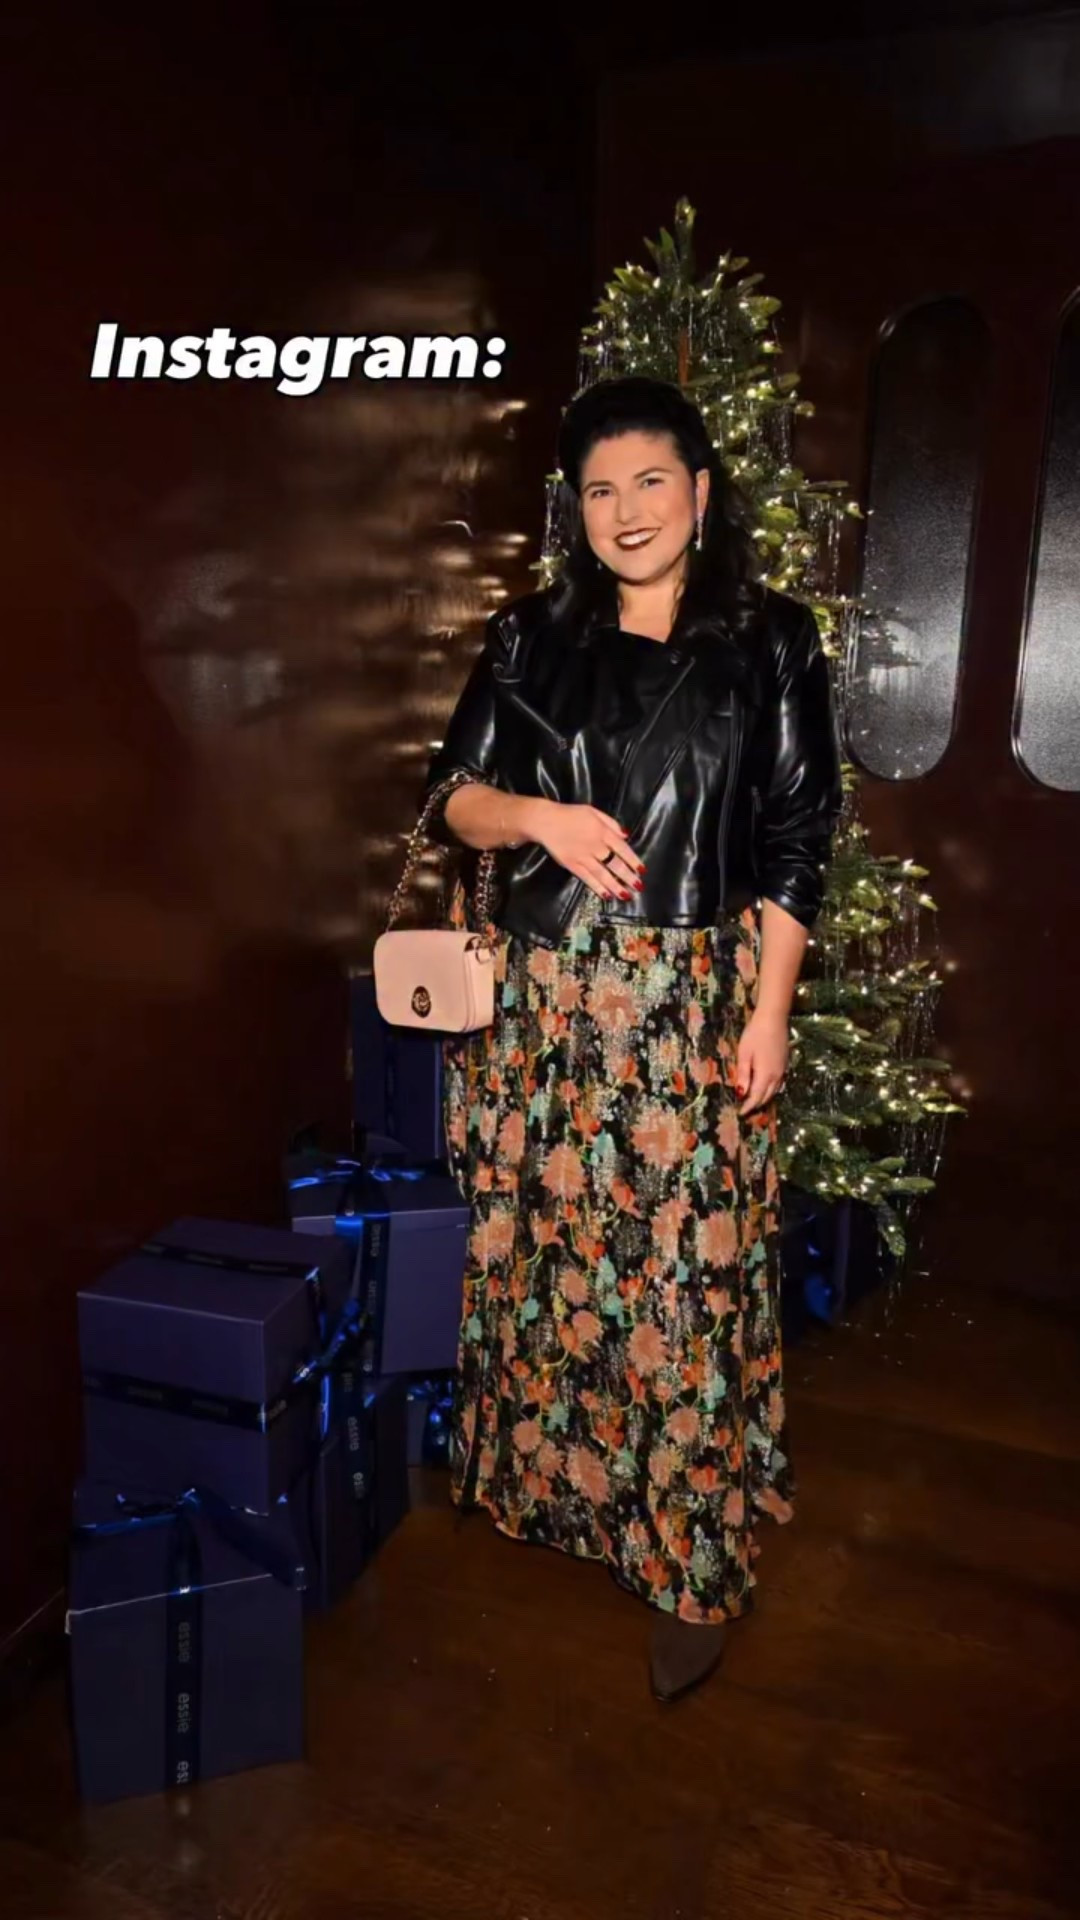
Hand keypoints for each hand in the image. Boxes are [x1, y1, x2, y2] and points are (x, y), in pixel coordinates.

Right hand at [528, 799, 643, 899]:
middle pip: (615, 864)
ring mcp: (582, 857)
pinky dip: (597, 887)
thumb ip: (611, 823)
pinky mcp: (571, 865)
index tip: (642, 870)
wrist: (546, 821)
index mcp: (602, 831)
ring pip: (602, 874)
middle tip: (638, 887)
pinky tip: (606, 895)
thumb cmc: (570, 814)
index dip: (633, 860)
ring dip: (615, 886)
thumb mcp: (593, 811)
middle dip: (628, 877)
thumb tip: (626, 836)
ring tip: (626, 896)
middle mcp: (595, 845)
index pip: (622, 848)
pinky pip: (587, 878)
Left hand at [734, 1009, 788, 1114]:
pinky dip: (770, 1090)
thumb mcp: (744, 1054)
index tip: (740, 1113)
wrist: (774, 1018)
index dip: (748, 1107)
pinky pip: (778, 1083)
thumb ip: (743, 1075)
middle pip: (766, 1096)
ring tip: (754, 1102)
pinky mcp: (785, 1063)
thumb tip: (741, 1093)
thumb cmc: (755, 1034)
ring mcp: (783, 1069)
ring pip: (774, 1091)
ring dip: (764, 1098)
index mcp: (765, 1074)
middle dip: (756, 1105)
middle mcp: (776, 1075)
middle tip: (746, 1109)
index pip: (756, 1097)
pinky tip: (764, 1087)